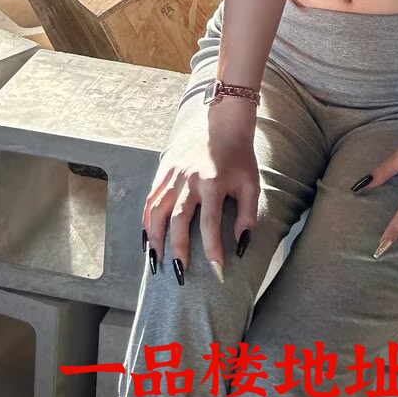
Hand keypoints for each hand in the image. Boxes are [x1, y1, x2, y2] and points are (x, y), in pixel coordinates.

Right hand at [142, 101, 259, 284]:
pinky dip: (146, 221)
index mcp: (213, 182)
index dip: (212, 249)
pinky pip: (150, 199)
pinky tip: (147, 240)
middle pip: (178, 219)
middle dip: (177, 249)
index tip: (216, 271)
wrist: (221, 122)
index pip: (210, 223)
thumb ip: (247, 215)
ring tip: (156, 263)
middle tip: (179, 274)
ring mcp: (173, 174)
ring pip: (157, 211)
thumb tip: (241, 245)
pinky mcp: (163, 171)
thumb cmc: (239, 156)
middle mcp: (189, 179)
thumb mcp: (251, 183)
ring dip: (155, 239)